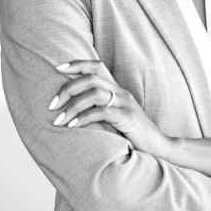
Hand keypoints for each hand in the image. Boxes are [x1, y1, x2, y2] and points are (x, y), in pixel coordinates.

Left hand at [49, 59, 170, 156]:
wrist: (159, 146)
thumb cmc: (133, 134)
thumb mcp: (115, 117)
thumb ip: (99, 109)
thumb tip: (72, 110)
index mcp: (116, 89)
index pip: (96, 66)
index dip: (76, 64)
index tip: (57, 68)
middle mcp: (120, 92)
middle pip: (90, 78)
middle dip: (67, 89)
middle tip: (51, 104)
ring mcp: (125, 103)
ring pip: (94, 94)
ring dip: (72, 106)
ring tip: (58, 120)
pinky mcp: (127, 117)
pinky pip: (101, 112)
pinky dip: (84, 118)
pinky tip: (73, 126)